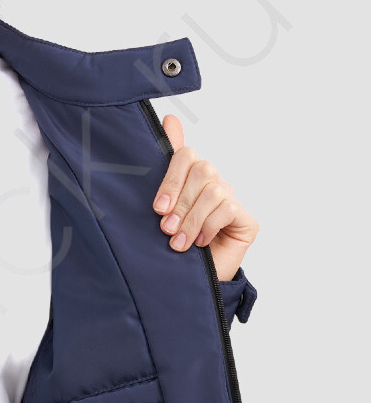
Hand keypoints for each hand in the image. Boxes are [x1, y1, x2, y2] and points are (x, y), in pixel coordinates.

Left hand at [151, 113, 258, 282]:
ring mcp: (231, 199)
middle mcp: (213, 183)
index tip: (158, 206)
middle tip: (165, 228)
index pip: (185, 156)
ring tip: (178, 243)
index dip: (171, 177)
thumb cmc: (174, 245)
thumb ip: (164, 170)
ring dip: (192, 219)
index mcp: (189, 178)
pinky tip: (200, 243)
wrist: (193, 284)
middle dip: (180, 201)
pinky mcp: (245, 219)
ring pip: (213, 191)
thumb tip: (169, 119)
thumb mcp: (162, 210)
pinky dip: (209, 226)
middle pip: (201, 170)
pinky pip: (227, 209)